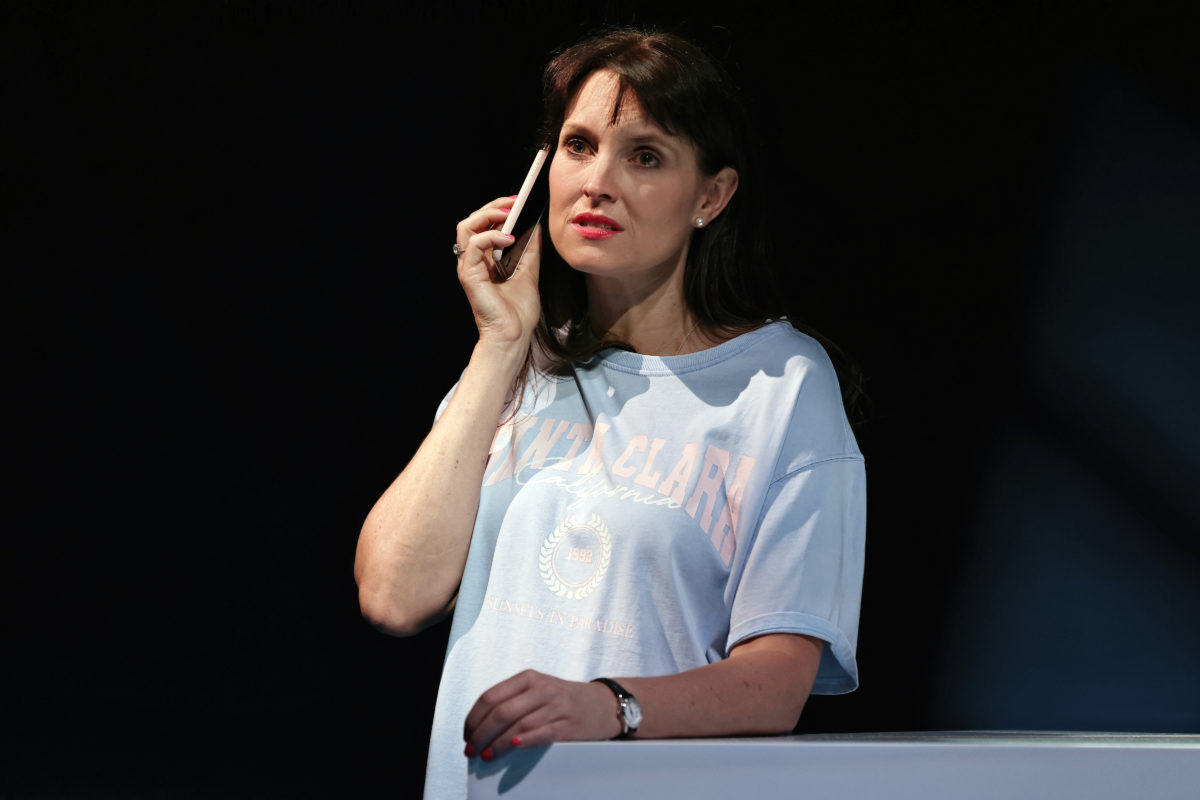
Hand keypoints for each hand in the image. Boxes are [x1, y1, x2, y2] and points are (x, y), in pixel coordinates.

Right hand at [454, 197, 542, 351]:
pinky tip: (509, 239)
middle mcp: (474, 261)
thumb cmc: (518, 311)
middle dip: (493, 206)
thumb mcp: (529, 271)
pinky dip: (491, 236)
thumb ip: (530, 249)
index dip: (497, 209)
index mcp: (485, 259)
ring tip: (509, 214)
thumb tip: (535, 226)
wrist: (514, 335)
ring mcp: (469, 267)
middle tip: (514, 202)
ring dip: (488, 215)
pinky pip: (474, 244)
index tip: (517, 201)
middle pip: (472, 221)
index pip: (484, 225)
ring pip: (466, 227)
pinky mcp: (468, 274)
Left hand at [463, 670, 620, 760]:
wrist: (603, 704)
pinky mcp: (567, 725)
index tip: (466, 733)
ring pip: (517, 725)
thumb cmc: (564, 699)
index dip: (474, 717)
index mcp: (528, 678)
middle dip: (481, 734)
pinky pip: (540, 734)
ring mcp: (555, 707)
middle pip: (501, 712)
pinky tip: (510, 747)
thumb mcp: (538, 689)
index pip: (491, 696)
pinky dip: (523, 741)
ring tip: (485, 755)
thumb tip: (480, 725)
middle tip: (470, 749)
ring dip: (497, 744)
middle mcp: (541, 689)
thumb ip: (512, 700)